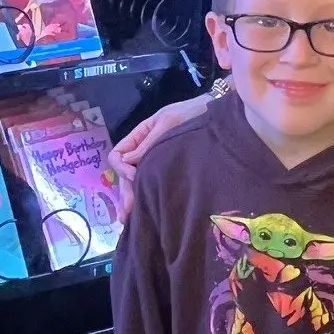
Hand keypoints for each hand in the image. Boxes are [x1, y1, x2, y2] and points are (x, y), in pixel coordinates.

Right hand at [108, 96, 211, 215]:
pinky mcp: (168, 173)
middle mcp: (144, 152)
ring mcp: (156, 163)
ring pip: (137, 183)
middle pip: (125, 174)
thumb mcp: (168, 123)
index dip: (121, 167)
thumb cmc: (191, 114)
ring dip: (132, 199)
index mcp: (140, 136)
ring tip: (130, 220)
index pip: (118, 154)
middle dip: (126, 192)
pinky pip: (151, 185)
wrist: (215, 116)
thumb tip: (127, 161)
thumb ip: (148, 142)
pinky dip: (145, 199)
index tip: (134, 177)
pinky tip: (144, 213)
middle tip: (128, 213)